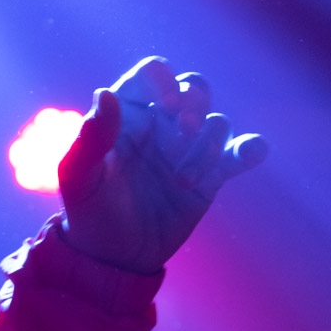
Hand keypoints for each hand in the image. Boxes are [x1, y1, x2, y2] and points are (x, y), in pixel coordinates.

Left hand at [57, 56, 267, 274]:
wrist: (113, 256)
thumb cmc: (88, 210)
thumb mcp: (79, 177)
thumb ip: (90, 138)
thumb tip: (104, 93)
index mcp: (127, 111)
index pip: (152, 74)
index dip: (164, 80)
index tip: (167, 103)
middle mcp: (161, 122)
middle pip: (194, 88)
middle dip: (196, 102)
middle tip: (185, 129)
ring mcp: (187, 148)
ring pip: (217, 123)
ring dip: (207, 147)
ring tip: (182, 181)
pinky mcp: (211, 176)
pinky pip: (239, 152)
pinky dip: (251, 148)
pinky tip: (251, 151)